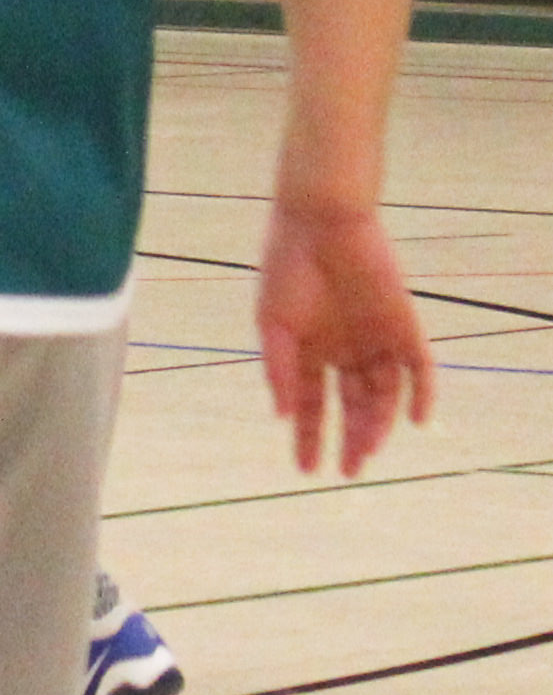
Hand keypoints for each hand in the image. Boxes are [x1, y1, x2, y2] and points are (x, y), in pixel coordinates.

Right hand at [257, 197, 431, 475]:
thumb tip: (282, 414)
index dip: (309, 437)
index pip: (312, 405)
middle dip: (352, 439)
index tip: (307, 470)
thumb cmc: (287, 269)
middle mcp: (346, 352)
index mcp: (311, 351)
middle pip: (353, 406)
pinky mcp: (405, 327)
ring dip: (379, 423)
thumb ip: (279, 370)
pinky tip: (416, 419)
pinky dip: (422, 394)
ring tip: (370, 448)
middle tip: (349, 470)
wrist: (321, 224)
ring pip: (385, 394)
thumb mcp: (273, 325)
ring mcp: (377, 340)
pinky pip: (420, 369)